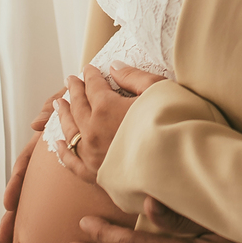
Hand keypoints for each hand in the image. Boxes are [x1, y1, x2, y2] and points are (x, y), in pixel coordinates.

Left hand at [54, 63, 163, 182]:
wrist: (182, 167)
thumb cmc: (175, 125)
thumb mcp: (158, 90)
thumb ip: (133, 77)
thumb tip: (114, 67)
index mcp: (106, 108)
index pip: (93, 86)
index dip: (90, 75)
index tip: (88, 68)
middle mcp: (93, 131)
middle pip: (78, 106)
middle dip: (74, 91)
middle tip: (71, 81)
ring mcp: (92, 155)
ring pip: (70, 131)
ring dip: (64, 115)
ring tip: (60, 103)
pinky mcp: (96, 175)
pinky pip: (72, 163)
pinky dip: (63, 152)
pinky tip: (59, 144)